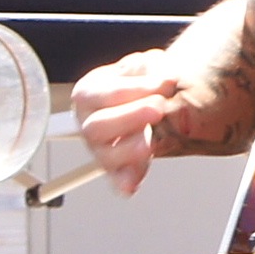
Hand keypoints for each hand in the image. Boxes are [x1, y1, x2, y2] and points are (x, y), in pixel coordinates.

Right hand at [70, 49, 195, 197]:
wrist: (158, 99)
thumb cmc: (144, 83)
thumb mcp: (144, 66)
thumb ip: (148, 68)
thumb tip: (159, 73)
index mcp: (89, 94)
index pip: (101, 94)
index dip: (134, 89)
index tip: (165, 83)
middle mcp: (89, 122)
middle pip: (97, 127)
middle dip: (130, 117)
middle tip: (159, 108)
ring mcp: (101, 148)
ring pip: (105, 156)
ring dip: (129, 150)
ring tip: (152, 142)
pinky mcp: (118, 167)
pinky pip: (117, 178)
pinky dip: (124, 182)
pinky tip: (132, 186)